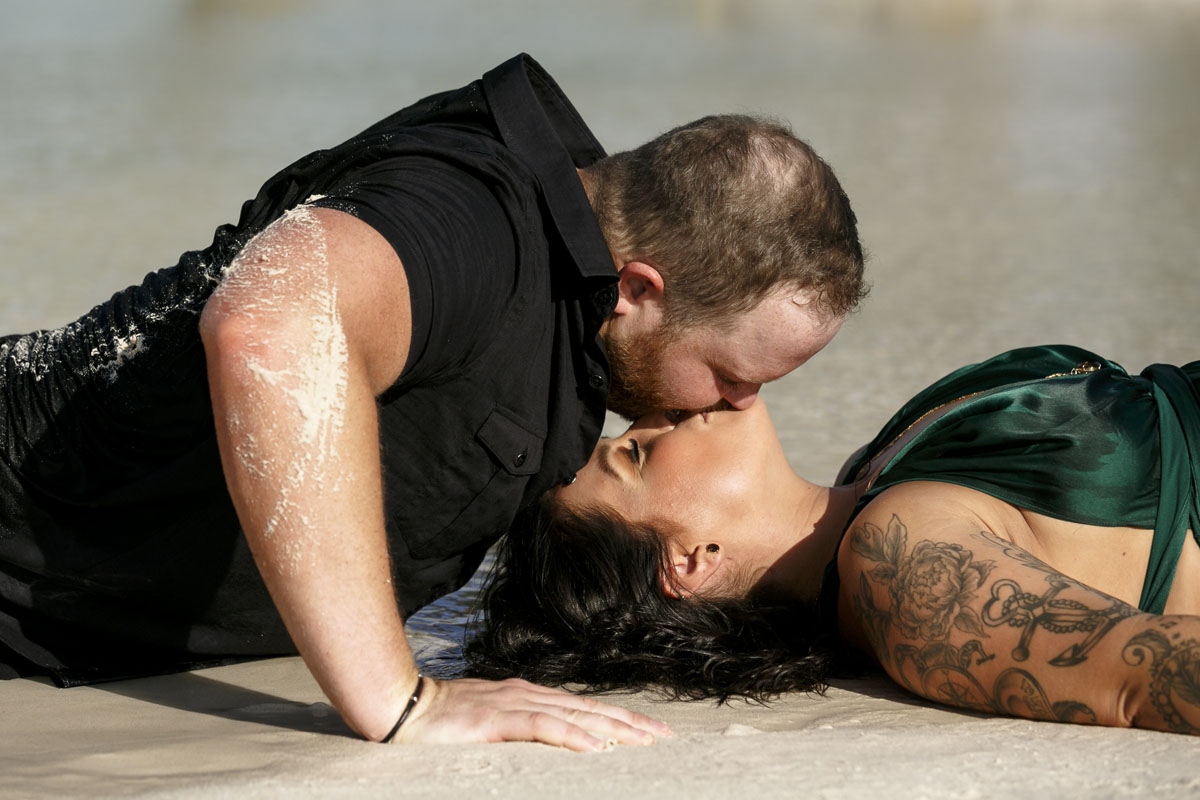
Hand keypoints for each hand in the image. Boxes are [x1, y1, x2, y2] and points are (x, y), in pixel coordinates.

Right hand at [396, 677, 670, 750]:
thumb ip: (517, 728)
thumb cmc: (439, 720)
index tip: (648, 728)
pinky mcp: (496, 719)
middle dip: (629, 721)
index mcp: (526, 696)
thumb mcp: (487, 723)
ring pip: (575, 715)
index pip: (582, 706)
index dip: (617, 716)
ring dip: (612, 728)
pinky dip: (573, 736)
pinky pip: (542, 728)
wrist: (401, 705)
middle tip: (664, 735)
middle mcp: (526, 695)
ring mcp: (512, 705)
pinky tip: (596, 747)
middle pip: (589, 708)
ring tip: (643, 741)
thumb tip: (551, 741)